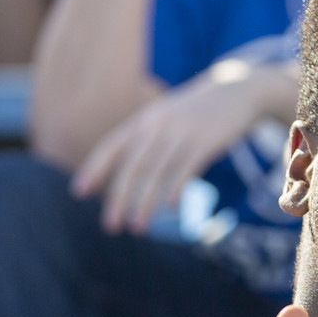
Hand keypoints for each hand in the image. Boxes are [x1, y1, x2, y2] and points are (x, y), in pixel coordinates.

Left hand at [71, 60, 290, 233]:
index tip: (79, 192)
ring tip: (138, 227)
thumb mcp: (168, 118)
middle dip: (119, 196)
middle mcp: (159, 125)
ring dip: (145, 202)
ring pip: (157, 171)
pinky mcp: (206, 141)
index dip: (95, 168)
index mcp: (145, 121)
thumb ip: (148, 140)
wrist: (238, 90)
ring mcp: (182, 132)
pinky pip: (186, 168)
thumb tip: (128, 173)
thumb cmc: (198, 113)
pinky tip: (170, 208)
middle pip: (133, 165)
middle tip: (110, 225)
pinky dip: (176, 188)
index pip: (112, 146)